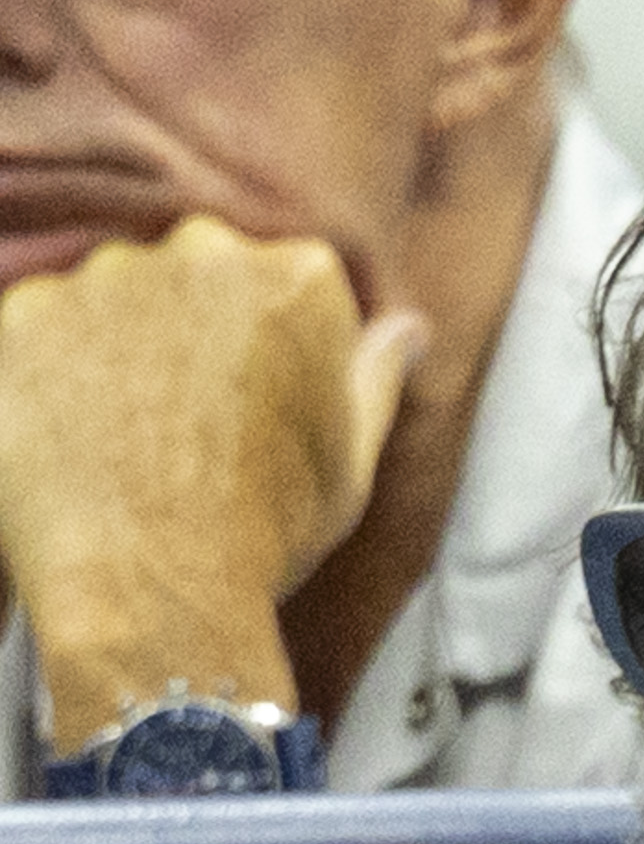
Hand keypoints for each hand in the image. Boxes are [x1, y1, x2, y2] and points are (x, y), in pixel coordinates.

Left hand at [0, 216, 424, 745]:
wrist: (154, 591)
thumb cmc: (268, 531)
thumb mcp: (352, 460)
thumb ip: (374, 376)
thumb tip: (406, 328)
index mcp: (297, 278)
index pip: (288, 280)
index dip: (278, 346)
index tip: (266, 402)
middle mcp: (199, 252)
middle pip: (196, 276)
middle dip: (195, 334)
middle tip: (196, 426)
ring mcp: (100, 278)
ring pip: (112, 301)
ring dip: (119, 353)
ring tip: (130, 443)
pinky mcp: (19, 313)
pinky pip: (37, 331)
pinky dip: (50, 375)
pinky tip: (78, 443)